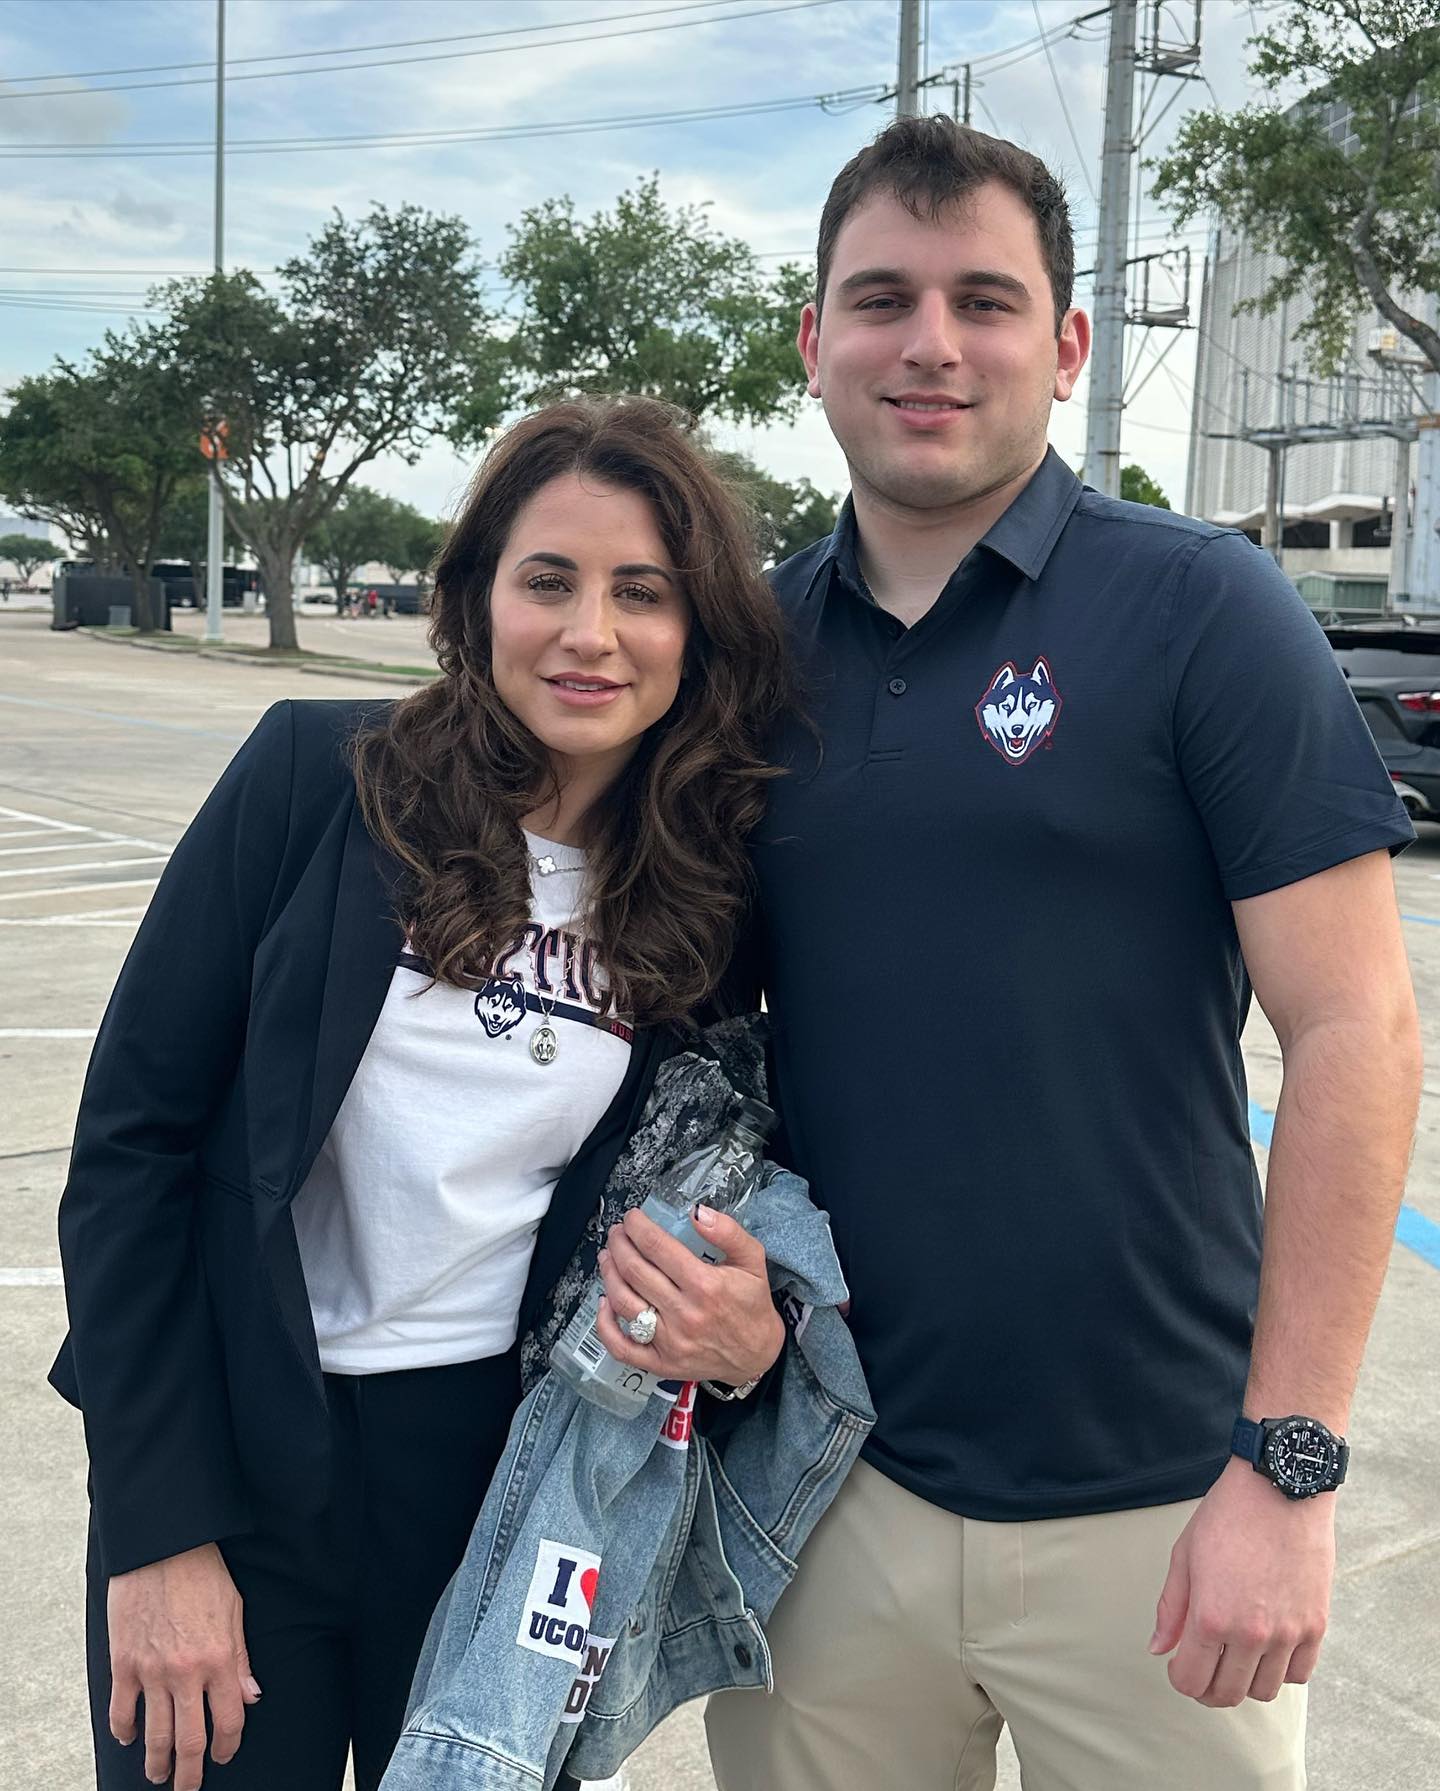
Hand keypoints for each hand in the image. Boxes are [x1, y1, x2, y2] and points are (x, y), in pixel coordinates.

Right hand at [107, 1542, 260, 1788]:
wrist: (163, 1546)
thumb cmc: (204, 1574)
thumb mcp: (235, 1611)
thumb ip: (241, 1659)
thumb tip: (251, 1697)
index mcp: (220, 1659)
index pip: (228, 1721)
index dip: (227, 1746)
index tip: (224, 1755)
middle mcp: (187, 1673)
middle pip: (189, 1741)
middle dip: (190, 1773)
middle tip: (188, 1787)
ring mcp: (152, 1672)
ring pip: (154, 1736)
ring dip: (156, 1763)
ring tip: (158, 1774)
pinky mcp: (123, 1664)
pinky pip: (121, 1712)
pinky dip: (124, 1732)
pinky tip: (129, 1739)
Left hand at [593, 1205, 784, 1385]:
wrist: (758, 1354)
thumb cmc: (752, 1303)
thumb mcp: (753, 1259)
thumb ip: (728, 1232)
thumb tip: (697, 1211)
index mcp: (705, 1285)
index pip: (658, 1248)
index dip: (638, 1227)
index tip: (631, 1217)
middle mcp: (684, 1314)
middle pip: (635, 1271)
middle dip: (619, 1245)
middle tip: (617, 1232)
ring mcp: (669, 1342)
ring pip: (623, 1302)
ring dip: (609, 1274)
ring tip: (607, 1256)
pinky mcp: (660, 1363)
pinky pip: (622, 1346)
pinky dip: (605, 1324)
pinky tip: (604, 1302)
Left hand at [1149, 1457, 1334, 1705]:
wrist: (1281, 1489)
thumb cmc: (1229, 1515)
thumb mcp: (1185, 1556)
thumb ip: (1171, 1609)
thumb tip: (1159, 1648)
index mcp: (1211, 1617)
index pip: (1191, 1682)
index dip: (1179, 1678)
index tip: (1179, 1664)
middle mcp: (1251, 1634)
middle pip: (1227, 1694)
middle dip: (1208, 1687)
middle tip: (1204, 1666)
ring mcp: (1288, 1633)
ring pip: (1264, 1690)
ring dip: (1245, 1680)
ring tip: (1235, 1655)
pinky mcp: (1316, 1625)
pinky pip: (1299, 1673)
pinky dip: (1281, 1669)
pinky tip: (1267, 1647)